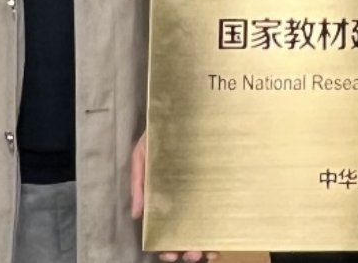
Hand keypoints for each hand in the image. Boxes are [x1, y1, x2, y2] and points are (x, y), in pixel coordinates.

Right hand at [129, 132, 217, 262]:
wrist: (181, 109)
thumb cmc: (158, 134)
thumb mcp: (142, 156)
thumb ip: (138, 184)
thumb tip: (136, 215)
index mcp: (162, 197)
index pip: (163, 228)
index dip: (166, 245)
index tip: (168, 254)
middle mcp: (183, 200)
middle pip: (185, 233)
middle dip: (187, 251)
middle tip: (191, 255)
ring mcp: (202, 195)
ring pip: (204, 229)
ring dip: (204, 247)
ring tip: (205, 253)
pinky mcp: (218, 187)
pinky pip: (221, 214)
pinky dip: (221, 232)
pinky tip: (221, 241)